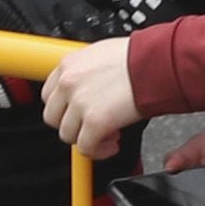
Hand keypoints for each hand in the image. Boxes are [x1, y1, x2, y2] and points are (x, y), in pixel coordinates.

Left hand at [37, 40, 144, 154]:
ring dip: (86, 138)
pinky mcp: (94, 122)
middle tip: (91, 125)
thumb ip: (86, 72)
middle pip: (53, 117)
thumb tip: (88, 87)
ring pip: (67, 135)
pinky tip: (113, 143)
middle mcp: (69, 83)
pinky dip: (98, 151)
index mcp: (69, 65)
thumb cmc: (139, 57)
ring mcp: (79, 103)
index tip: (76, 112)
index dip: (64, 108)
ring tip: (107, 134)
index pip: (49, 94)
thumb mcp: (101, 55)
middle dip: (72, 124)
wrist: (156, 63)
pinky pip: (86, 148)